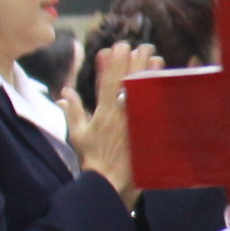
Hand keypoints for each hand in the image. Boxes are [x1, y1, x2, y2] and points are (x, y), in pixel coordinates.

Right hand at [66, 42, 149, 193]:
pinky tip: (165, 83)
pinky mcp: (148, 131)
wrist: (110, 183)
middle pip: (130, 80)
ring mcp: (136, 121)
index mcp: (103, 112)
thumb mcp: (77, 135)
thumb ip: (73, 111)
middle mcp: (121, 113)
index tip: (119, 46)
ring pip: (145, 91)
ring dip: (150, 73)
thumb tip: (65, 93)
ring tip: (157, 58)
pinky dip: (159, 93)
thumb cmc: (93, 160)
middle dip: (136, 60)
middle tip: (144, 46)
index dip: (114, 61)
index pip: (108, 80)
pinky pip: (155, 107)